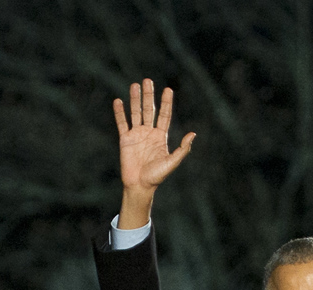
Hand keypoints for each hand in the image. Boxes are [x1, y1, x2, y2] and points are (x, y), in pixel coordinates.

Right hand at [114, 78, 194, 228]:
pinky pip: (122, 124)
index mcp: (161, 136)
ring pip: (135, 113)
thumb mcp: (173, 162)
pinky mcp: (125, 140)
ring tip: (134, 85)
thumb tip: (193, 134)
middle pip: (149, 110)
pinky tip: (118, 102)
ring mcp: (136, 135)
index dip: (166, 102)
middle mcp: (149, 132)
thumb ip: (183, 148)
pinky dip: (120, 113)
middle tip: (147, 80)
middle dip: (149, 95)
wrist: (140, 185)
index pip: (164, 115)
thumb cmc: (157, 176)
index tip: (168, 90)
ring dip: (135, 99)